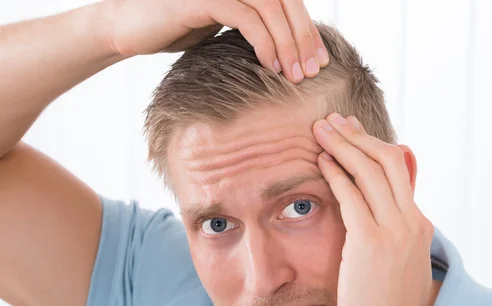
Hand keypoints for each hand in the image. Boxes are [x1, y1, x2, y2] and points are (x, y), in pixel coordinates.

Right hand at [100, 0, 328, 81]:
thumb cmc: (179, 30)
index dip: (309, 30)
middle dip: (305, 37)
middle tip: (314, 70)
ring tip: (296, 74)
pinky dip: (264, 41)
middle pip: (287, 2)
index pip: (290, 2)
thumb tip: (290, 49)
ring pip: (270, 8)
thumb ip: (254, 27)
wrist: (131, 28)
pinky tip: (271, 66)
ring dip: (289, 43)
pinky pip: (245, 17)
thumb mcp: (225, 27)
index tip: (320, 62)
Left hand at [312, 113, 434, 305]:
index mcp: (418, 223)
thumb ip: (392, 230)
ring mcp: (394, 230)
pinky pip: (351, 195)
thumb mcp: (397, 261)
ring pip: (371, 170)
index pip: (399, 169)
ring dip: (343, 145)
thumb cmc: (387, 305)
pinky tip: (319, 160)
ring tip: (320, 130)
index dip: (373, 145)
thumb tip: (376, 207)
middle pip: (388, 159)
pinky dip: (335, 173)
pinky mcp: (370, 242)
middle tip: (333, 121)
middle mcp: (411, 220)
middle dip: (358, 136)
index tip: (351, 133)